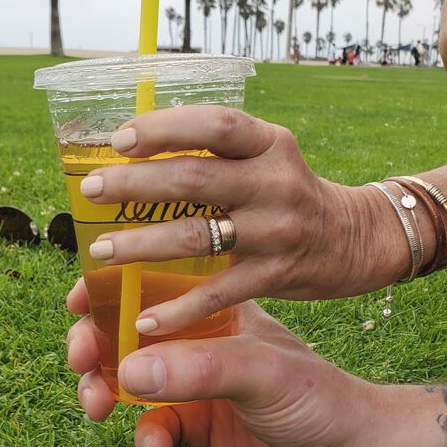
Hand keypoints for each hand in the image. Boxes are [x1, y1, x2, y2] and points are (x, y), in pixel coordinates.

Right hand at [65, 278, 438, 446]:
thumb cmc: (319, 394)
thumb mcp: (261, 371)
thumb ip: (198, 369)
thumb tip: (126, 371)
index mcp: (216, 309)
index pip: (155, 284)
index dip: (111, 288)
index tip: (78, 299)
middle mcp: (199, 341)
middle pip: (130, 333)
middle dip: (94, 344)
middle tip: (78, 361)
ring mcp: (194, 384)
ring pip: (130, 381)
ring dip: (104, 391)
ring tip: (94, 406)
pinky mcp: (196, 425)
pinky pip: (153, 426)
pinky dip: (145, 435)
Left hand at [80, 106, 406, 335]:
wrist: (355, 238)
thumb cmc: (293, 194)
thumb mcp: (269, 158)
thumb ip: (219, 155)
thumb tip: (139, 154)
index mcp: (270, 143)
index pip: (215, 124)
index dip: (164, 128)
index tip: (120, 140)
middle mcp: (275, 182)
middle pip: (194, 179)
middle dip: (134, 185)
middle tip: (92, 192)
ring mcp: (277, 230)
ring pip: (197, 236)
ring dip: (142, 244)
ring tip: (102, 252)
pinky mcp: (277, 274)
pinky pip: (220, 293)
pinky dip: (180, 309)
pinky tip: (146, 321)